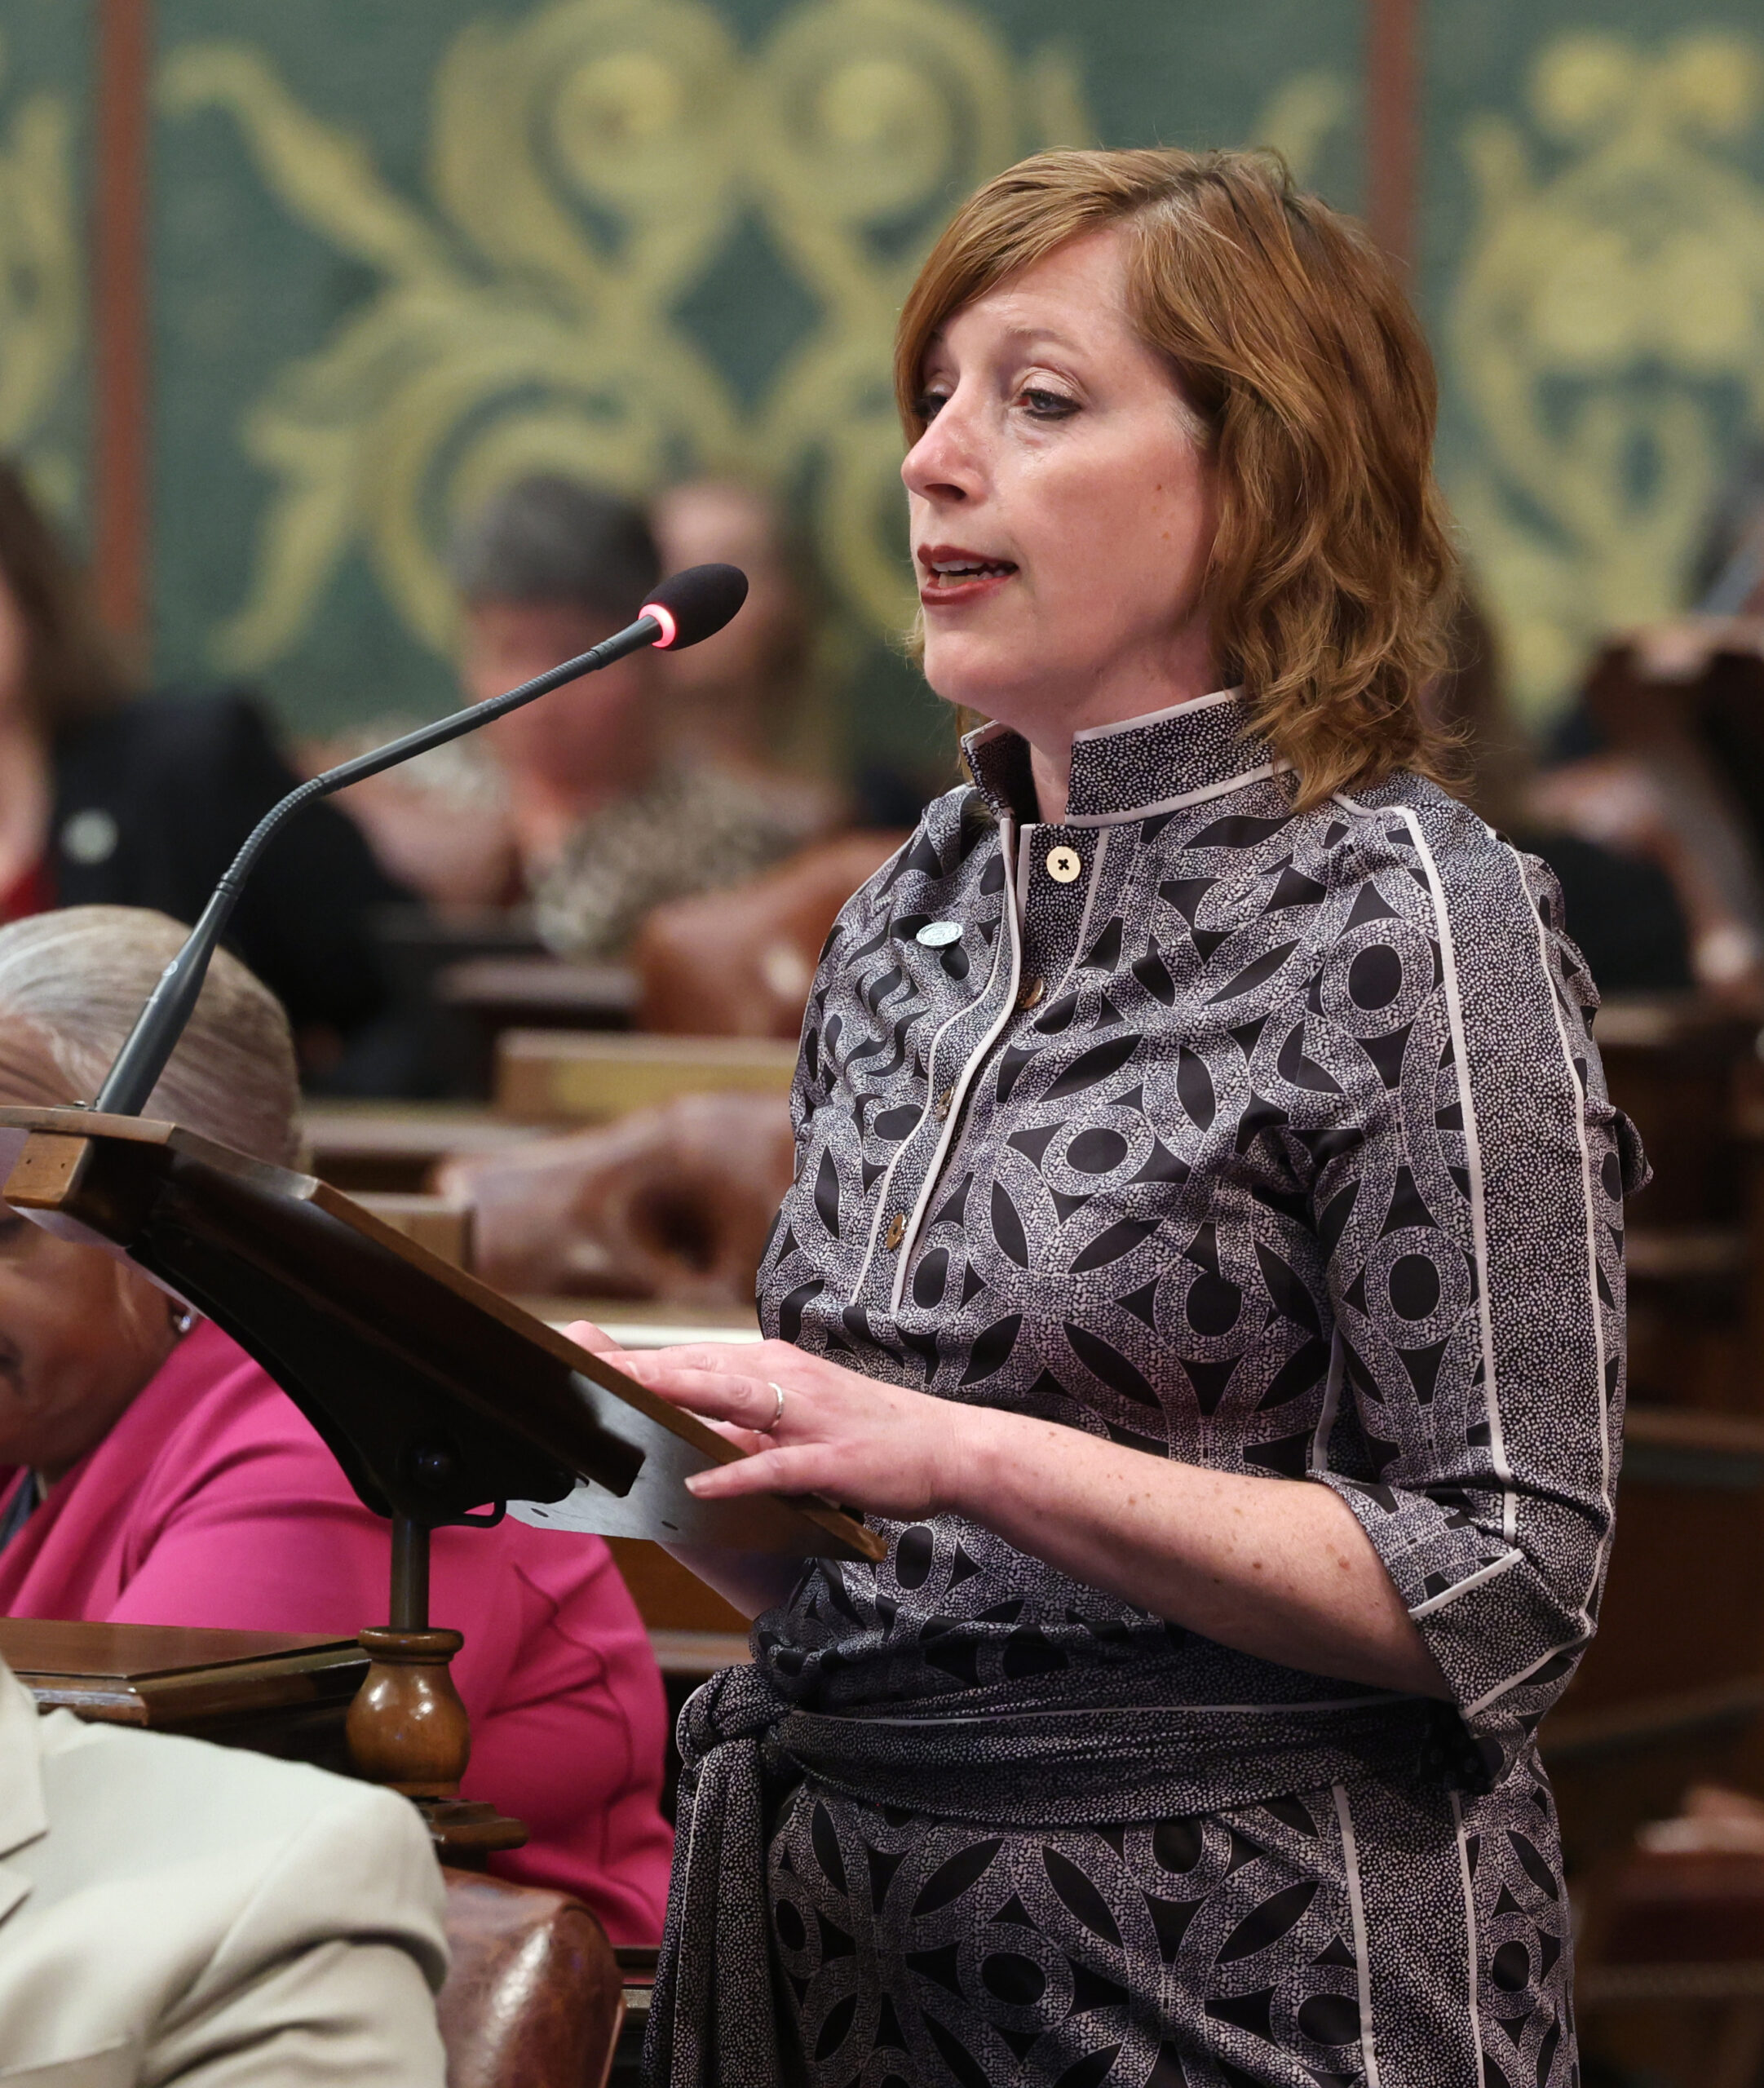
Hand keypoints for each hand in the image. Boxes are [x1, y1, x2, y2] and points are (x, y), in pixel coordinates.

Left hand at [565, 1324, 978, 1521]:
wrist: (950, 1448)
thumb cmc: (868, 1435)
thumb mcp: (799, 1417)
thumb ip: (743, 1422)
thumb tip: (684, 1430)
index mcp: (775, 1367)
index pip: (693, 1359)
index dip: (637, 1357)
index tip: (582, 1353)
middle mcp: (787, 1380)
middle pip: (699, 1368)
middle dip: (638, 1366)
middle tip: (579, 1364)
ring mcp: (810, 1419)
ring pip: (732, 1399)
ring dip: (677, 1395)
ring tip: (623, 1398)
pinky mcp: (831, 1460)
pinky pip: (776, 1467)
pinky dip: (737, 1474)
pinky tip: (700, 1484)